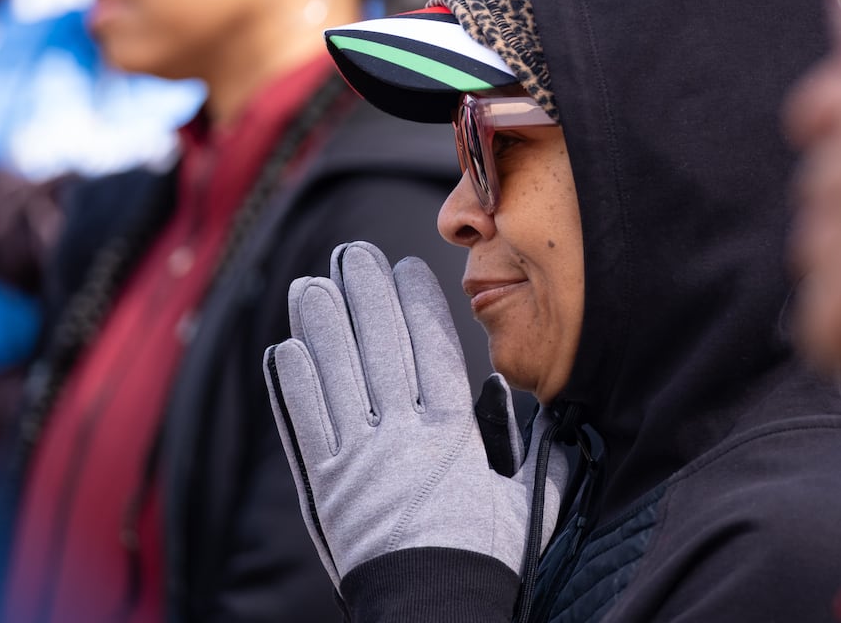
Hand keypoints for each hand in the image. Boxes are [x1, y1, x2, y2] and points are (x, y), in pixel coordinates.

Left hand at [264, 242, 566, 590]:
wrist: (433, 612)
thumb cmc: (486, 561)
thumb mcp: (529, 504)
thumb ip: (539, 453)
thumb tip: (554, 415)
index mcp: (451, 433)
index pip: (432, 348)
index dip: (417, 301)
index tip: (407, 266)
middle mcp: (402, 436)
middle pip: (380, 346)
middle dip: (365, 293)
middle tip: (353, 253)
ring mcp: (359, 459)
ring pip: (336, 374)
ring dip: (321, 324)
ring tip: (311, 285)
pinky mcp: (326, 486)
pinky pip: (306, 423)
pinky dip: (294, 384)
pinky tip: (286, 348)